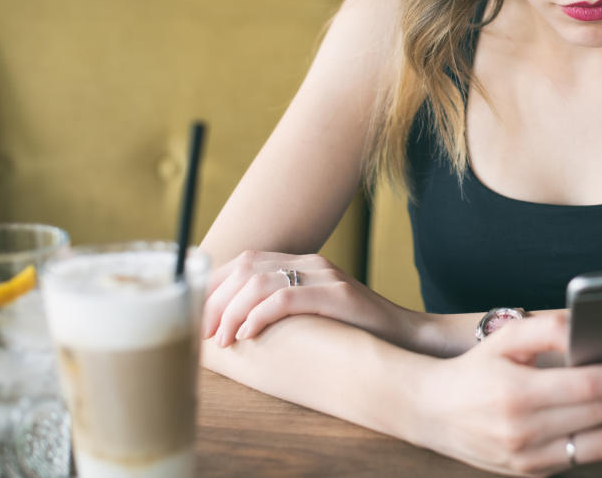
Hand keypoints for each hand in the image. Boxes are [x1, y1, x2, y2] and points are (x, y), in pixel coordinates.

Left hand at [202, 250, 425, 351]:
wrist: (406, 339)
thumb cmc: (354, 335)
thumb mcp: (312, 317)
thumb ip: (282, 311)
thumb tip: (232, 329)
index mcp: (301, 263)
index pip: (244, 262)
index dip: (213, 287)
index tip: (195, 317)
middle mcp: (310, 262)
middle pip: (245, 266)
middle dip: (214, 300)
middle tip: (201, 333)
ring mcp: (325, 275)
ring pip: (259, 280)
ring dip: (231, 311)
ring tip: (222, 340)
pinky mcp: (336, 295)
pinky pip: (286, 296)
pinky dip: (259, 314)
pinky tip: (248, 334)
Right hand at [414, 312, 601, 475]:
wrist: (430, 413)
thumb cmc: (473, 369)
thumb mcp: (504, 339)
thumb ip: (547, 327)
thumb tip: (590, 325)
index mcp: (517, 394)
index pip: (590, 386)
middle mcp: (524, 433)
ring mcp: (529, 459)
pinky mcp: (532, 473)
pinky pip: (586, 457)